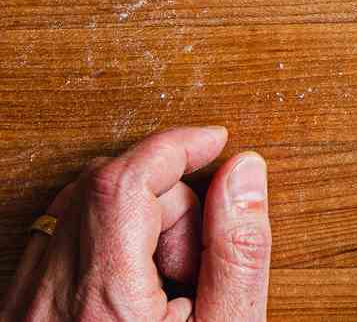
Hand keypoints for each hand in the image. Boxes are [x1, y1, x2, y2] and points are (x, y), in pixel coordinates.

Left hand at [3, 127, 271, 321]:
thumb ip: (239, 251)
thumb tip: (245, 172)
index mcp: (102, 301)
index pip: (126, 179)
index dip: (175, 146)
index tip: (214, 143)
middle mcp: (46, 302)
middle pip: (104, 191)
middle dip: (166, 199)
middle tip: (201, 256)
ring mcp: (22, 314)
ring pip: (75, 219)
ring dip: (130, 224)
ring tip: (169, 285)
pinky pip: (54, 254)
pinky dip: (98, 251)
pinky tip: (134, 295)